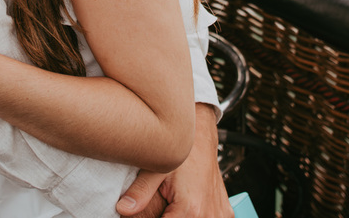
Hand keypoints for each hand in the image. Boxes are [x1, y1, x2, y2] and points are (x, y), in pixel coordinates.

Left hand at [117, 105, 231, 217]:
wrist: (203, 138)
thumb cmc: (182, 151)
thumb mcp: (157, 169)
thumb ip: (140, 191)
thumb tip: (123, 209)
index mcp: (190, 209)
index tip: (147, 213)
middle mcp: (208, 215)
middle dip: (165, 216)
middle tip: (160, 204)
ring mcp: (219, 215)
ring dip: (180, 216)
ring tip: (171, 203)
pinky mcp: (225, 213)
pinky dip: (196, 216)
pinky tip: (185, 205)